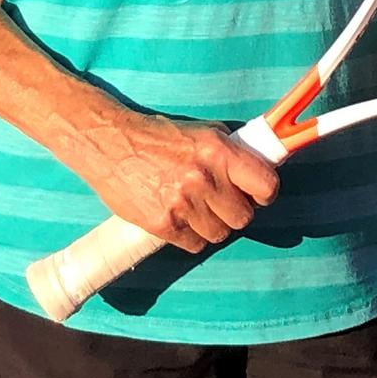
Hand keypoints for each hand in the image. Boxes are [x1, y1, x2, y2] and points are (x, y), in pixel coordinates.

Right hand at [67, 110, 279, 255]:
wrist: (111, 145)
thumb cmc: (159, 136)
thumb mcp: (202, 132)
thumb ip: (230, 152)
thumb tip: (258, 168)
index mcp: (218, 152)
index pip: (265, 185)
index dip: (265, 193)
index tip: (258, 194)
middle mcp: (204, 179)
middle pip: (243, 218)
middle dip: (235, 211)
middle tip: (221, 201)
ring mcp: (183, 204)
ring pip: (219, 234)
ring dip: (213, 225)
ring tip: (197, 208)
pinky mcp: (163, 225)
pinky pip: (194, 245)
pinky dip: (191, 236)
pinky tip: (180, 217)